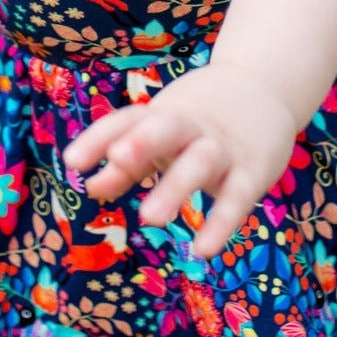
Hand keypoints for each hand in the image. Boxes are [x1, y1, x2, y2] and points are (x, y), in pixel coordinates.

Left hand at [64, 60, 297, 258]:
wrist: (265, 85)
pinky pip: (237, 197)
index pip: (126, 120)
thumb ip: (127, 165)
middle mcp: (190, 126)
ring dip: (175, 186)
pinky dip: (221, 223)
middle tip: (118, 157)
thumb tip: (90, 188)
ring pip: (199, 162)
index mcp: (163, 115)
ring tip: (149, 218)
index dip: (99, 139)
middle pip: (165, 127)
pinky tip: (203, 250)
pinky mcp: (252, 171)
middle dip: (143, 141)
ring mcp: (222, 147)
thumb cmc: (199, 119)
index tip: (71, 162)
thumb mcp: (161, 135)